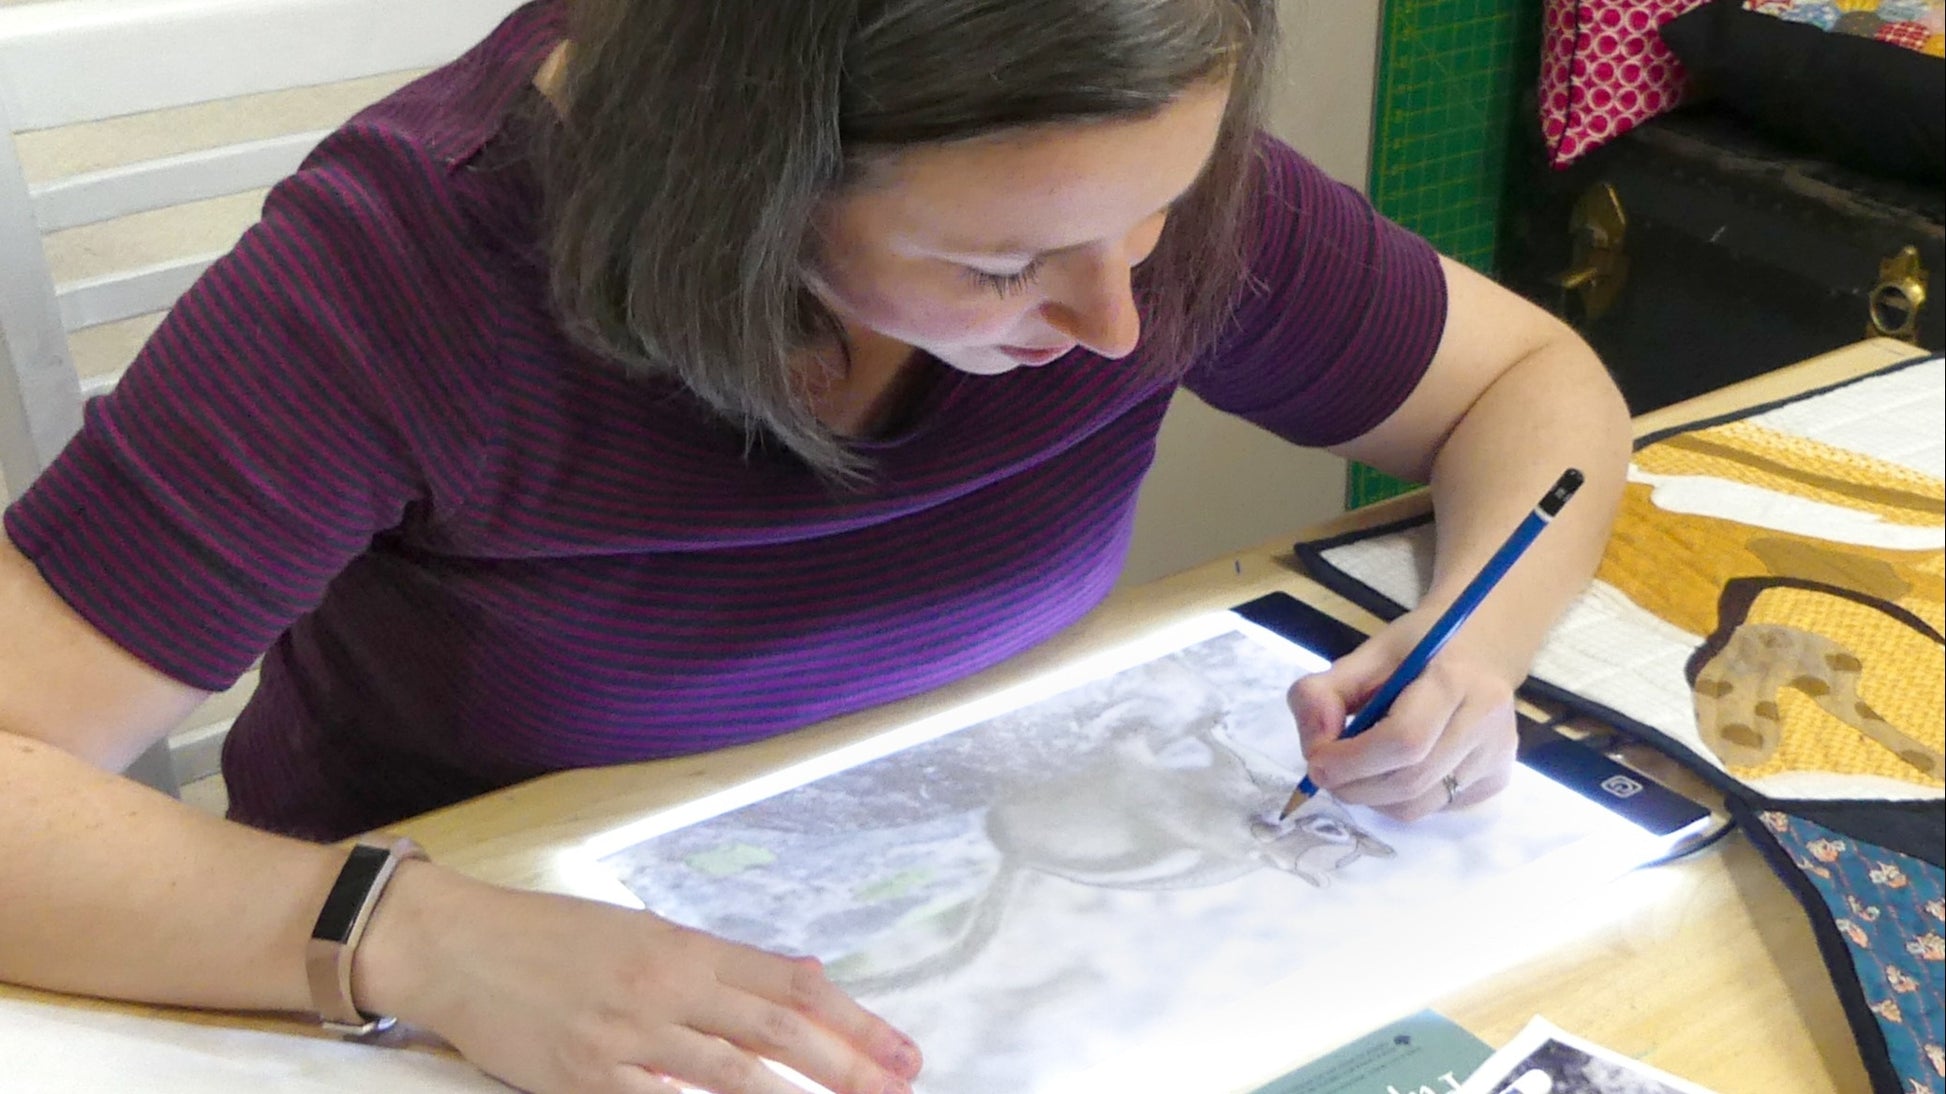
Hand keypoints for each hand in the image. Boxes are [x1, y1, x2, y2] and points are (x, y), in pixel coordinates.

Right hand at [357, 866, 921, 1093]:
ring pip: (732, 1076)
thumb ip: (720, 964)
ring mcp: (626, 1036)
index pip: (790, 986)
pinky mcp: (583, 1076)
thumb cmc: (549, 936)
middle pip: (777, 1032)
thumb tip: (800, 976)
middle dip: (849, 1066)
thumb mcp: (643, 932)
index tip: (901, 1052)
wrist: (454, 942)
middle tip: (902, 1086)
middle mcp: (666, 987)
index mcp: (685, 948)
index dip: (854, 1021)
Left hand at [1286, 612, 1519, 820]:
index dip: (1352, 761)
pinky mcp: (1498, 778)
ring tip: (1358, 771)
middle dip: (1353, 786)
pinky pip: (1435, 807)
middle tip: (1326, 772)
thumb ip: (1324, 692)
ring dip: (1373, 798)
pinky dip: (1401, 799)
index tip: (1316, 761)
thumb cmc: (1419, 648)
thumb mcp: (1366, 655)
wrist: (1483, 646)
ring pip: (1419, 805)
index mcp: (1454, 679)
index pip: (1404, 740)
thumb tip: (1314, 745)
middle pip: (1409, 781)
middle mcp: (1486, 721)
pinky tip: (1396, 769)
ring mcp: (1496, 755)